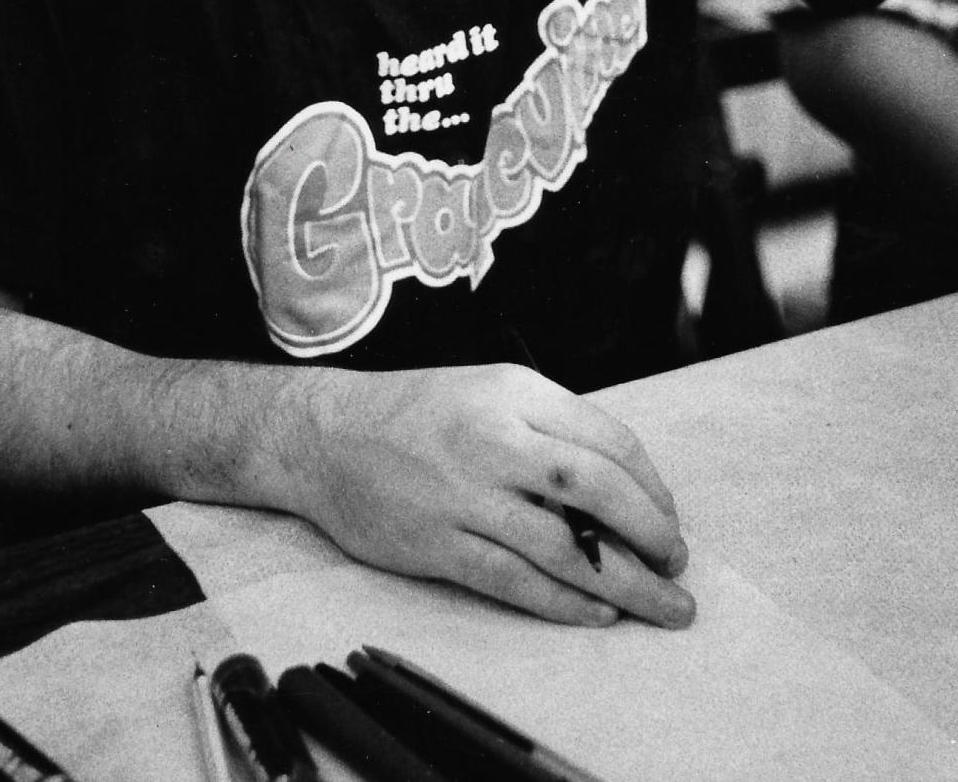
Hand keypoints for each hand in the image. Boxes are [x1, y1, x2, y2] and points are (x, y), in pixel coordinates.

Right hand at [287, 362, 694, 627]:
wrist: (324, 435)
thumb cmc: (414, 412)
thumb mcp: (487, 388)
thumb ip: (547, 425)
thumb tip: (620, 484)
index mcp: (513, 391)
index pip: (608, 439)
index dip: (652, 486)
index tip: (668, 515)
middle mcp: (493, 437)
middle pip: (598, 489)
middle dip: (652, 531)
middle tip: (676, 560)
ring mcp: (465, 493)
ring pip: (565, 547)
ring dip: (626, 582)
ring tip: (661, 604)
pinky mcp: (438, 542)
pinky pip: (517, 580)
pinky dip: (566, 601)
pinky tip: (597, 612)